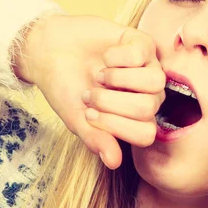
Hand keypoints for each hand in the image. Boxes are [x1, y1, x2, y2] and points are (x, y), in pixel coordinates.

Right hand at [14, 14, 165, 168]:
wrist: (51, 53)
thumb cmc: (66, 89)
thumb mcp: (77, 119)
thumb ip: (96, 139)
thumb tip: (114, 163)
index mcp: (135, 120)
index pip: (145, 134)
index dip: (116, 126)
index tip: (89, 115)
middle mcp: (148, 96)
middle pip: (148, 108)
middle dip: (111, 102)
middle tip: (89, 94)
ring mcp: (149, 70)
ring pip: (155, 81)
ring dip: (119, 78)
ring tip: (99, 75)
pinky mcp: (144, 44)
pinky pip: (142, 54)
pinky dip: (116, 56)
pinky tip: (105, 56)